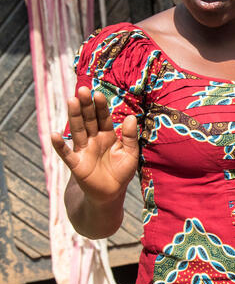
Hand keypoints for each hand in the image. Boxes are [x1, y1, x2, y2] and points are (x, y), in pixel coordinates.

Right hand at [50, 86, 138, 203]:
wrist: (110, 193)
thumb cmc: (121, 172)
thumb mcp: (131, 154)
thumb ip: (131, 137)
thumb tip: (131, 117)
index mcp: (108, 136)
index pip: (103, 118)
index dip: (100, 107)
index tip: (97, 94)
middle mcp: (94, 140)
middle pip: (88, 120)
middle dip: (86, 106)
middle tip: (82, 90)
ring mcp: (83, 150)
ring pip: (78, 130)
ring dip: (74, 117)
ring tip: (71, 101)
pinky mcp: (76, 164)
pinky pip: (67, 154)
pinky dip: (60, 145)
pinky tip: (54, 135)